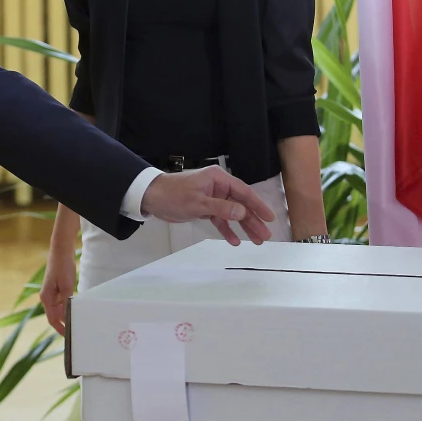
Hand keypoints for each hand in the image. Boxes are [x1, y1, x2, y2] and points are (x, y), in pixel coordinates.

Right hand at [40, 251, 77, 336]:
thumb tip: (68, 316)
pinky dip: (68, 306)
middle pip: (55, 315)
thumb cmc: (62, 267)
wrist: (61, 251)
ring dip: (67, 314)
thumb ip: (66, 302)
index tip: (68, 337)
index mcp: (46, 298)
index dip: (60, 329)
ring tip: (79, 320)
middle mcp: (47, 297)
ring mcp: (52, 293)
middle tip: (77, 330)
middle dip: (64, 323)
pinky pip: (62, 302)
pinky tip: (78, 308)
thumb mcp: (66, 286)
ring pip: (59, 309)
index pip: (52, 319)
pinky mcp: (57, 288)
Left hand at [139, 166, 275, 245]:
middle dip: (254, 220)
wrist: (151, 197)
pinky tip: (235, 240)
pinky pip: (220, 219)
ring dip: (244, 227)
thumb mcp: (198, 203)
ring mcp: (212, 198)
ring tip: (257, 240)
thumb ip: (222, 208)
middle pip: (241, 205)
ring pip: (232, 214)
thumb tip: (242, 213)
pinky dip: (227, 229)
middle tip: (265, 236)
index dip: (258, 206)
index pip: (244, 193)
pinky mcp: (205, 208)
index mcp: (219, 179)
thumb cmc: (173, 195)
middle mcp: (218, 187)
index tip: (270, 218)